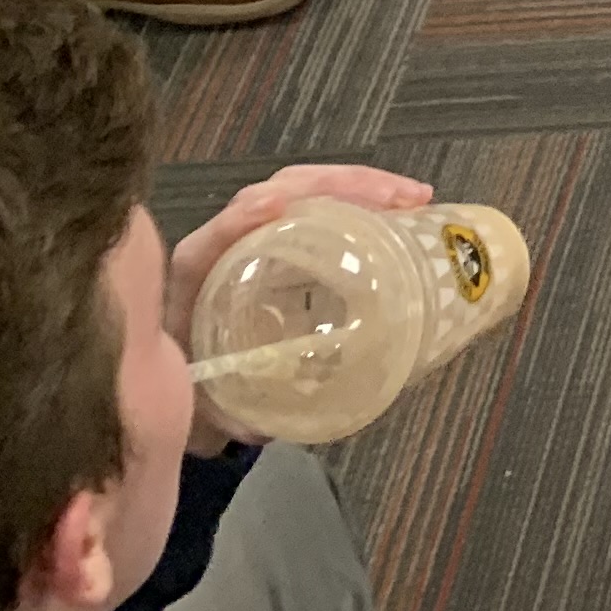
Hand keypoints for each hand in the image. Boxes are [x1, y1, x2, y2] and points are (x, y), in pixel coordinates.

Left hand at [165, 164, 433, 452]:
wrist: (199, 384)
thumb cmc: (204, 387)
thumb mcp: (211, 404)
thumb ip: (228, 414)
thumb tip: (259, 426)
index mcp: (198, 279)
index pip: (214, 238)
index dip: (239, 219)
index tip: (275, 207)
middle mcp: (229, 245)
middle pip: (276, 193)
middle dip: (336, 187)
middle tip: (394, 200)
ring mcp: (263, 234)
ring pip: (305, 190)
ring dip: (360, 185)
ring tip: (413, 197)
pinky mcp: (291, 236)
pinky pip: (323, 204)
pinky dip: (364, 197)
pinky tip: (406, 207)